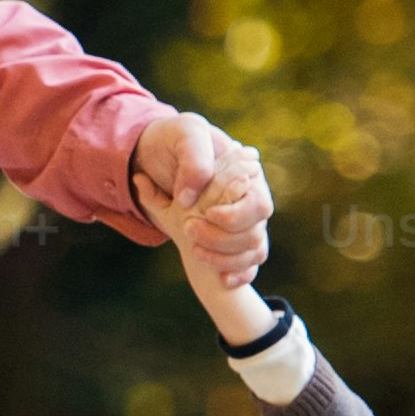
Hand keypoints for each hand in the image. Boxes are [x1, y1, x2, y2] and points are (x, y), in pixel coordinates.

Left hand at [135, 109, 271, 265]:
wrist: (155, 156)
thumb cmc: (174, 142)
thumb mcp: (184, 136)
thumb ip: (193, 158)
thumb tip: (191, 197)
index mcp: (246, 175)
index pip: (258, 204)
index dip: (234, 216)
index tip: (206, 214)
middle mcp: (249, 200)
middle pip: (256, 232)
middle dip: (224, 238)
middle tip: (190, 229)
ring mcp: (244, 221)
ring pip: (255, 250)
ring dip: (226, 257)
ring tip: (193, 250)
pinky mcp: (233, 239)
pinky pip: (250, 265)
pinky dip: (239, 274)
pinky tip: (221, 279)